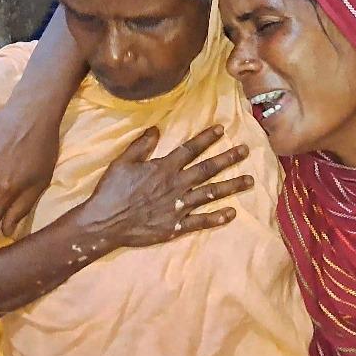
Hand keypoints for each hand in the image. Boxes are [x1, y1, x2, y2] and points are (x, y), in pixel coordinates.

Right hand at [73, 126, 254, 248]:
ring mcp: (178, 206)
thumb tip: (156, 129)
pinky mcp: (175, 226)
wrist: (105, 222)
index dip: (206, 138)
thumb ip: (141, 145)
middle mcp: (176, 185)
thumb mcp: (122, 162)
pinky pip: (200, 221)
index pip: (190, 149)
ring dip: (231, 186)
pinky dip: (216, 218)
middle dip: (228, 158)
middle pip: (207, 169)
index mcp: (163, 168)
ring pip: (210, 194)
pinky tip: (232, 213)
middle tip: (246, 150)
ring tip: (250, 180)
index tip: (222, 130)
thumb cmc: (112, 191)